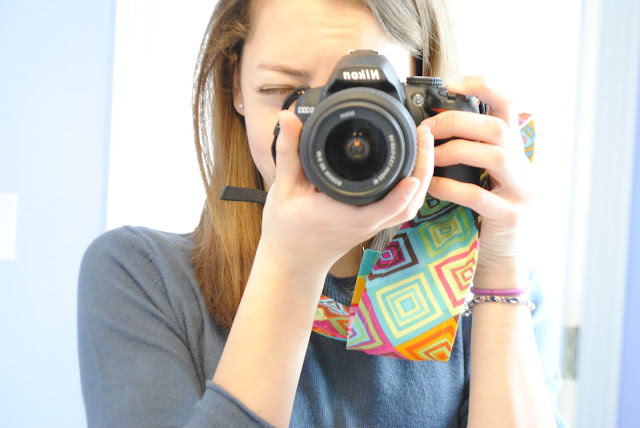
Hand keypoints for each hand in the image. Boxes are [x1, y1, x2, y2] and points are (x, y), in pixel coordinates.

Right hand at [259, 110, 434, 282]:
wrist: (293, 259)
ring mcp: (373, 225)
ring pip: (410, 207)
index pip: (380, 210)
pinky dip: (414, 187)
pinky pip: (402, 207)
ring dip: (423, 176)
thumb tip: (288, 118)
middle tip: (424, 135)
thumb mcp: (283, 188)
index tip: (412, 176)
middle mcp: (365, 223)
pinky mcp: (374, 222)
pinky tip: (415, 165)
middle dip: (422, 169)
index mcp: (345, 217)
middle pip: (407, 204)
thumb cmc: (287, 228)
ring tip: (424, 143)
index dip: (399, 195)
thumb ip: (289, 151)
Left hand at [425, 76, 534, 288]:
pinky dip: (453, 189)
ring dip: (456, 151)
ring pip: (496, 156)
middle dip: (456, 122)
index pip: (508, 103)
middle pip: (497, 128)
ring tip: (430, 157)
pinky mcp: (512, 217)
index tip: (450, 83)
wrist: (505, 257)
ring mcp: (522, 191)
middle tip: (426, 129)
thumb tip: (431, 125)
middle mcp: (524, 166)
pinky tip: (434, 187)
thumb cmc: (487, 211)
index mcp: (514, 150)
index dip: (483, 85)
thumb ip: (469, 150)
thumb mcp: (484, 175)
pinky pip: (480, 197)